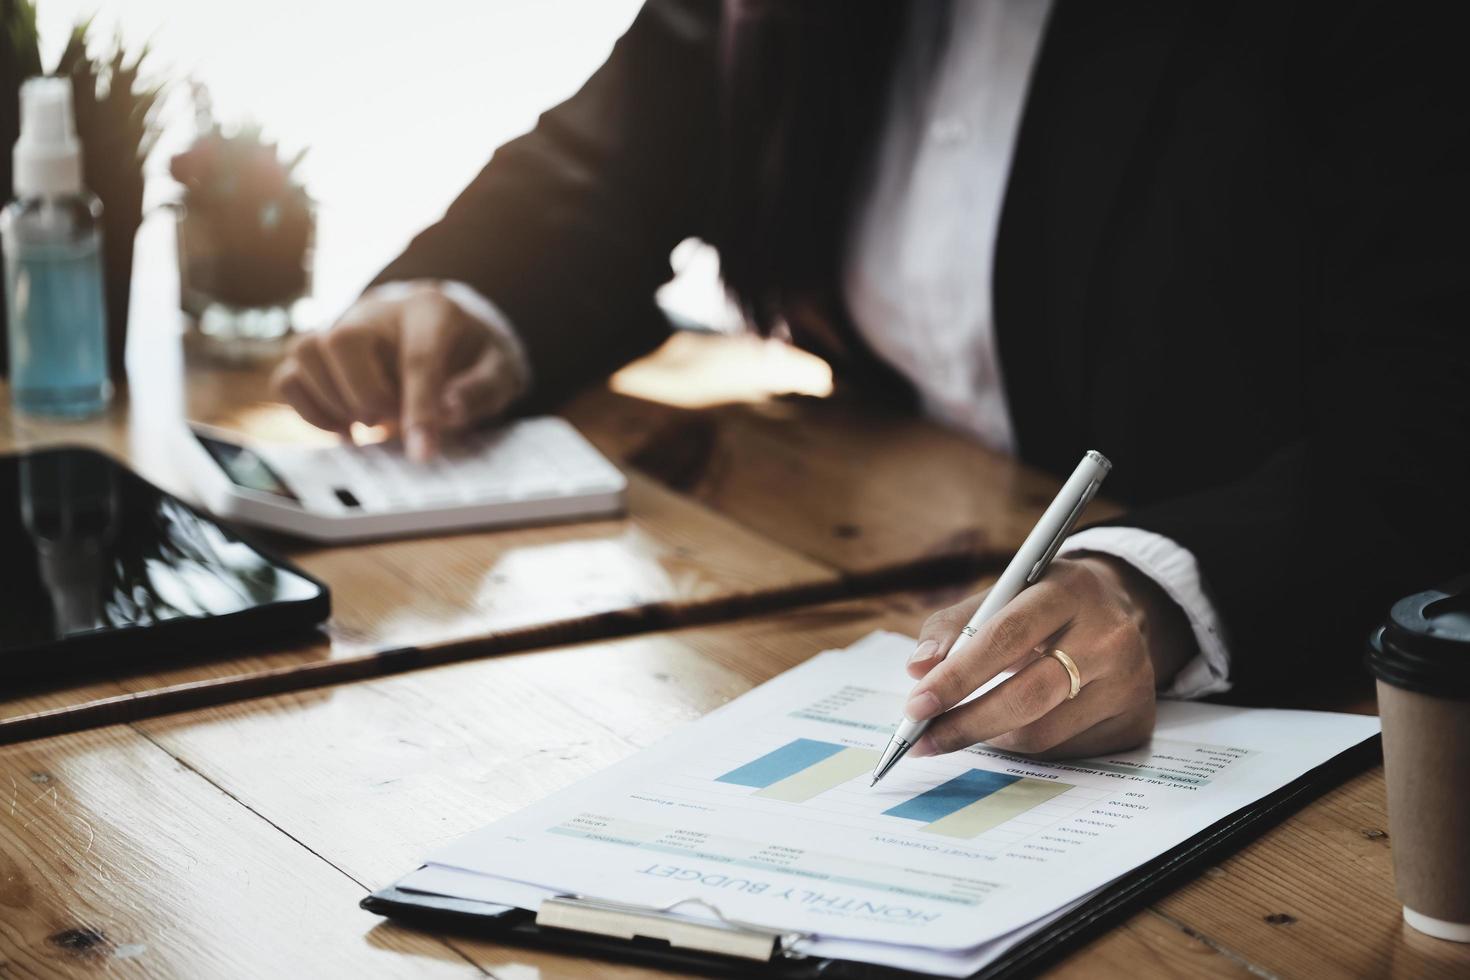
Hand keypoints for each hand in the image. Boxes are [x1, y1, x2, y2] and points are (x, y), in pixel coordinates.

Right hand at [271, 285, 522, 460]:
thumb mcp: (499, 370)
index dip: (419, 408)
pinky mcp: (319, 355)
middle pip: (342, 339)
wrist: (445, 333)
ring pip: (304, 352)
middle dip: (363, 394)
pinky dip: (310, 411)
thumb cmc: (472, 356)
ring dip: (331, 402)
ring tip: (367, 426)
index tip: (422, 453)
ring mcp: (340, 328)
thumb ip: (482, 389)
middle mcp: (377, 312)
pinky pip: (288, 378)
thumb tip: (449, 411)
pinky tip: (346, 429)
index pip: (418, 358)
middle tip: (388, 422)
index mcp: (431, 311)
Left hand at [903, 555, 1193, 759]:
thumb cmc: (1043, 605)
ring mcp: (1130, 683)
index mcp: (1069, 590)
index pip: (1006, 637)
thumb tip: (918, 670)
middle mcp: (1109, 636)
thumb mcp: (1001, 594)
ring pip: (1041, 735)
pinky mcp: (1137, 722)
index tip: (915, 706)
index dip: (957, 676)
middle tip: (923, 741)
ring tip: (967, 726)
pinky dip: (1028, 747)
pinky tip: (1019, 726)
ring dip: (992, 737)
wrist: (1123, 610)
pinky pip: (1064, 753)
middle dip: (965, 724)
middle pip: (1026, 697)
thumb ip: (952, 626)